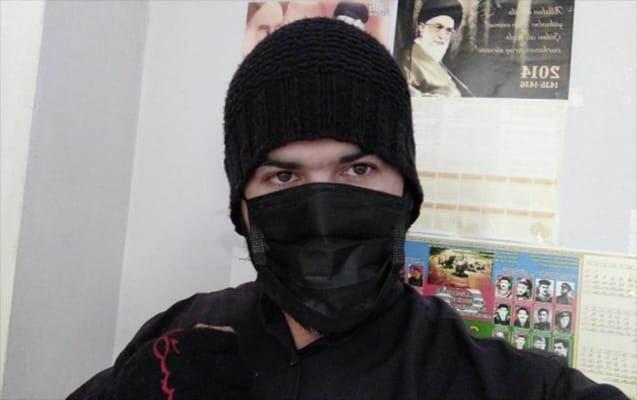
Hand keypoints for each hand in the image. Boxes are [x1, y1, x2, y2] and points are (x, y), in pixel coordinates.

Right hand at [112, 326, 251, 399]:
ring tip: (228, 395)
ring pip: (241, 394)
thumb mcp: (162, 345)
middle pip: (240, 369)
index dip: (231, 348)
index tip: (226, 355)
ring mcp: (201, 393)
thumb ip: (194, 335)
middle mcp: (196, 367)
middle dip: (238, 375)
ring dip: (237, 395)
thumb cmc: (144, 374)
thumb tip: (228, 331)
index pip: (230, 340)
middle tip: (231, 381)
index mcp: (187, 344)